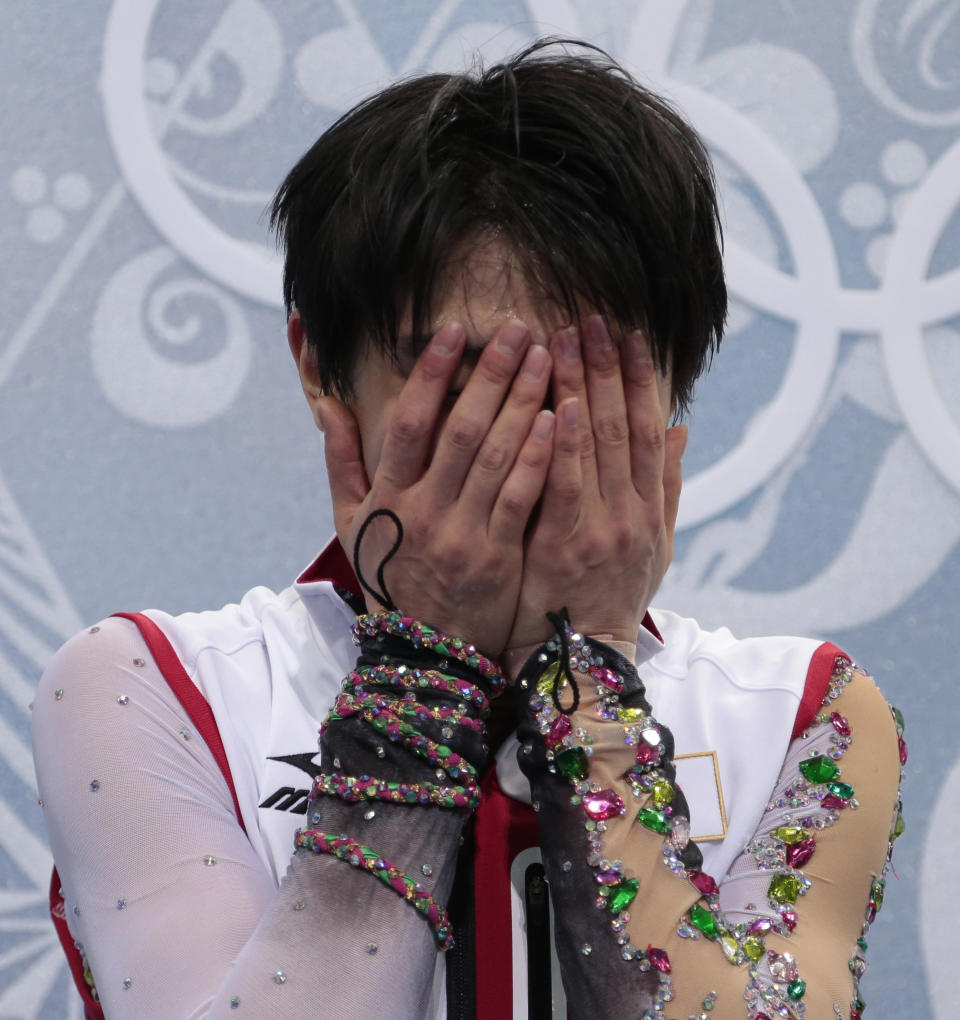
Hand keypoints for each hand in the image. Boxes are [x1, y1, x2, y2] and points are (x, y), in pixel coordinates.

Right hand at [317, 320, 554, 655]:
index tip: (454, 331)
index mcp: (388, 497)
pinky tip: (556, 420)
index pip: (409, 423)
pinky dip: (536, 458)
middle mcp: (422, 511)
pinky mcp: (497, 558)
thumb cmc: (392, 579)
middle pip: (459, 430)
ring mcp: (460, 535)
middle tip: (521, 329)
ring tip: (548, 360)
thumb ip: (342, 462)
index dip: (431, 374)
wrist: (424, 653)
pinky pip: (519, 499)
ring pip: (493, 457)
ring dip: (522, 404)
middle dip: (492, 375)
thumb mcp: (353, 524)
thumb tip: (325, 403)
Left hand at [503, 317, 685, 674]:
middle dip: (605, 369)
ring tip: (565, 340)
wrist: (586, 660)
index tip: (628, 335)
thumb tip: (679, 428)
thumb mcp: (653, 547)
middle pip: (619, 428)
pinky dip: (563, 445)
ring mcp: (597, 530)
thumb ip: (665, 487)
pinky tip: (557, 405)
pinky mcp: (561, 549)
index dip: (638, 380)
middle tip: (590, 318)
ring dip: (580, 390)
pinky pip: (563, 489)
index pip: (645, 430)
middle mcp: (629, 514)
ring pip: (592, 449)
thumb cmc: (612, 599)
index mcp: (649, 509)